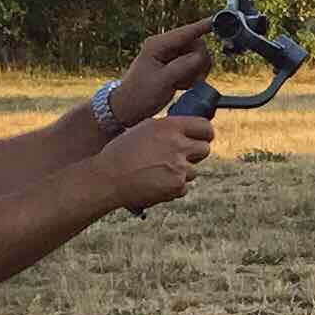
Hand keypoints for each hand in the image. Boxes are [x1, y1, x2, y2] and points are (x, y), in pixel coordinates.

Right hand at [96, 113, 214, 210]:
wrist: (109, 178)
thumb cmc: (122, 152)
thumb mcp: (144, 129)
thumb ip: (168, 128)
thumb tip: (186, 130)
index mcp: (170, 127)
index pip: (204, 127)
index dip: (205, 133)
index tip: (203, 137)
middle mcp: (178, 145)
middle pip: (205, 149)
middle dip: (195, 154)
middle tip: (180, 157)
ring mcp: (179, 167)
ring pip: (193, 171)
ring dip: (181, 173)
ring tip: (157, 172)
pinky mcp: (177, 186)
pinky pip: (183, 187)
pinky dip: (173, 188)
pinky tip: (155, 183)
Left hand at [112, 17, 217, 121]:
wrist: (128, 108)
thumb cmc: (139, 94)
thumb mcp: (163, 80)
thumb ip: (183, 66)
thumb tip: (201, 56)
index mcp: (157, 45)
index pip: (185, 32)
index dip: (202, 26)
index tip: (217, 21)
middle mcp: (164, 47)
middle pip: (196, 45)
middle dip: (199, 62)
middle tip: (193, 79)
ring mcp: (169, 57)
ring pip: (196, 57)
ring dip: (196, 72)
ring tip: (184, 84)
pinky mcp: (173, 67)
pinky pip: (192, 66)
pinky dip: (192, 77)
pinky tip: (182, 86)